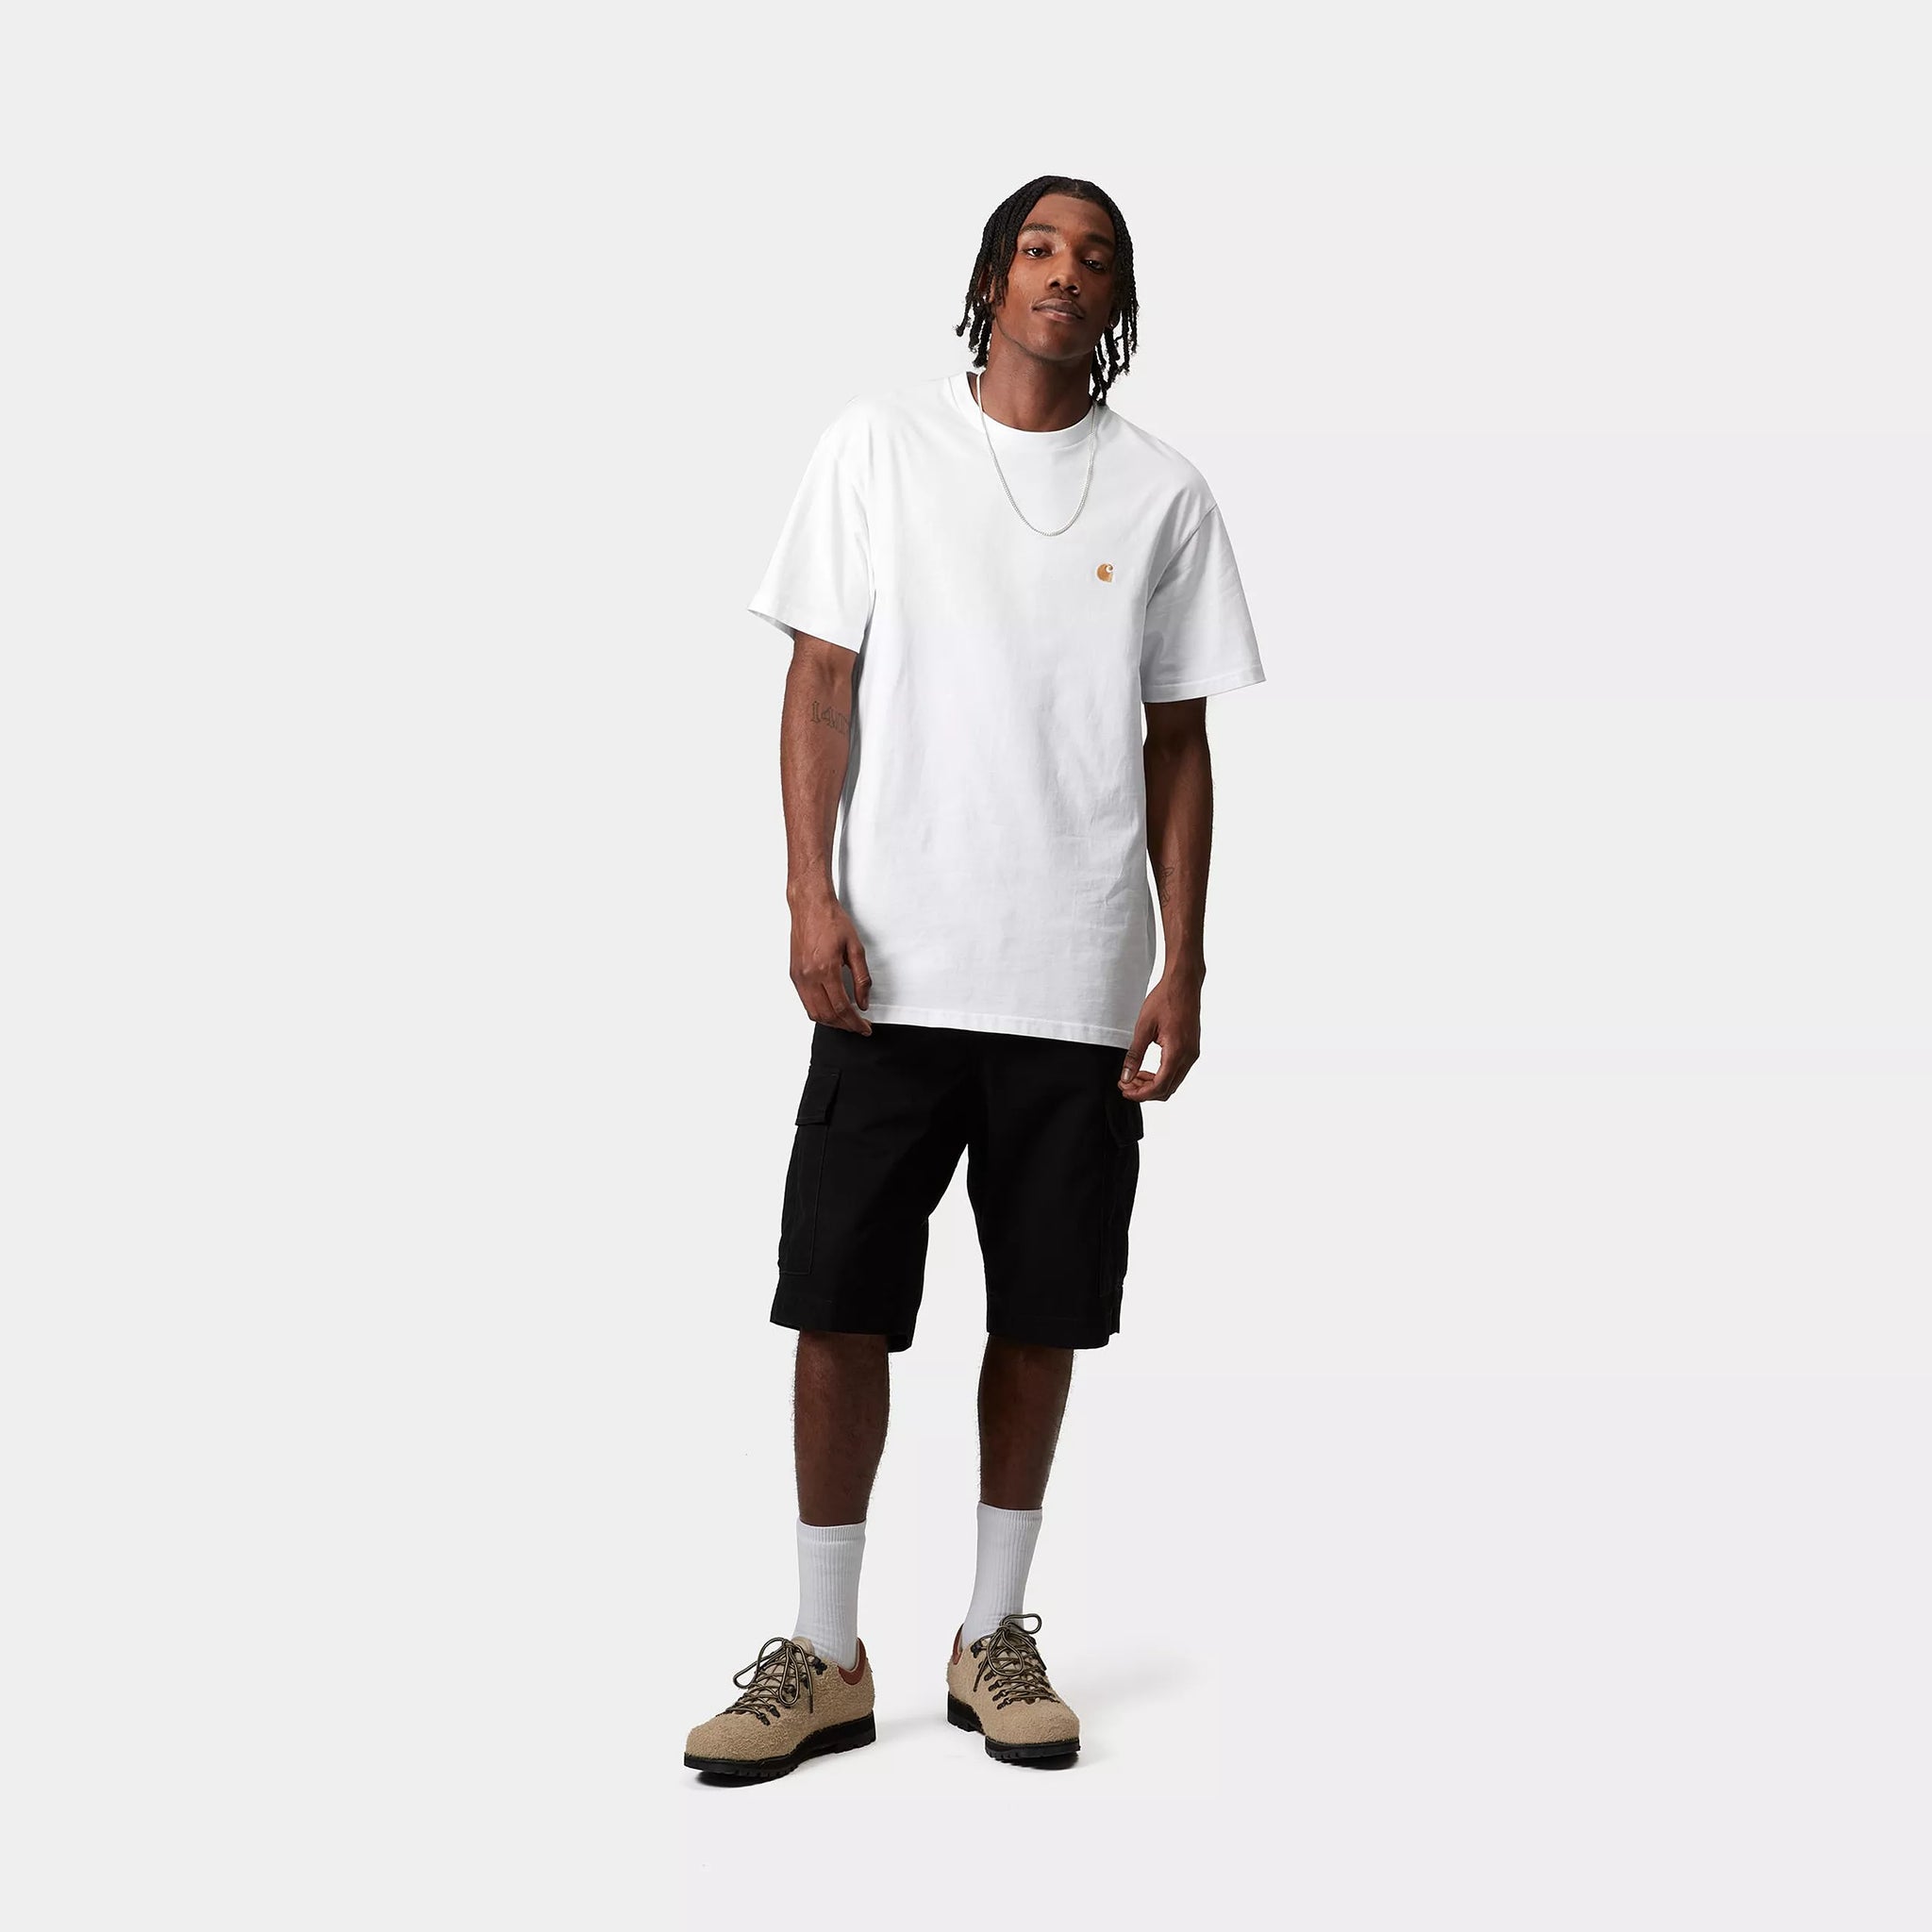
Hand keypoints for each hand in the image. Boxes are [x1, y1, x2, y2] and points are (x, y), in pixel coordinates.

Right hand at [789, 892, 872, 1031]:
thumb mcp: (855, 948)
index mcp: (826, 969)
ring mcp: (799, 977)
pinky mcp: (794, 975)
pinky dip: (819, 1011)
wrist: (810, 906)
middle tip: (859, 1026)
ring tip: (846, 1021)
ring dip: (831, 1022)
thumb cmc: (832, 921)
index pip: (842, 1007)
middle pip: (827, 1015)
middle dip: (845, 1026)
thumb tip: (863, 1002)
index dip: (855, 1022)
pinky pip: (805, 1002)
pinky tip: (831, 1009)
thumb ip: (861, 978)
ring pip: (814, 1013)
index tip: (864, 1027)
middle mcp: (809, 976)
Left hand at [1119, 976, 1199, 1100]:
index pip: (1159, 1086)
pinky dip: (1161, 1076)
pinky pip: (1177, 1072)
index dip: (1140, 1094)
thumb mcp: (1144, 1027)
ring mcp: (1192, 1053)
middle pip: (1167, 1089)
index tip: (1124, 1090)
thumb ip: (1135, 1055)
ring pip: (1173, 1082)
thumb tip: (1127, 1076)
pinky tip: (1146, 1070)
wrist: (1184, 984)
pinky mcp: (1191, 1049)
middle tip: (1125, 1084)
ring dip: (1153, 1085)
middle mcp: (1189, 1056)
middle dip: (1145, 1092)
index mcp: (1177, 1051)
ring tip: (1133, 1077)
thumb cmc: (1165, 999)